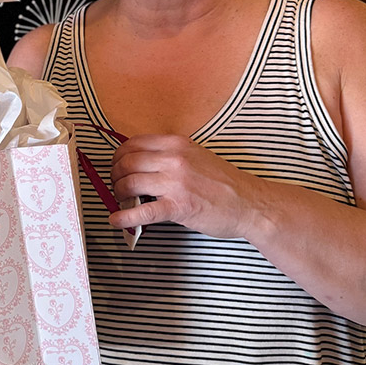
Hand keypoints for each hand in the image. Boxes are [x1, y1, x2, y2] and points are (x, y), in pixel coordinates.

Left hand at [108, 134, 266, 239]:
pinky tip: (116, 220)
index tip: (116, 166)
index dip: (117, 156)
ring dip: (119, 193)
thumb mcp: (194, 156)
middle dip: (115, 175)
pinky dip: (124, 217)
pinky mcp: (179, 206)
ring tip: (121, 201)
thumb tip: (137, 163)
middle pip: (126, 162)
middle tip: (117, 186)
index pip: (132, 143)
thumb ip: (168, 155)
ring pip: (130, 183)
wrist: (250, 204)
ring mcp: (176, 182)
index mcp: (176, 144)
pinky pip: (143, 212)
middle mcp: (173, 159)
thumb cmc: (223, 182)